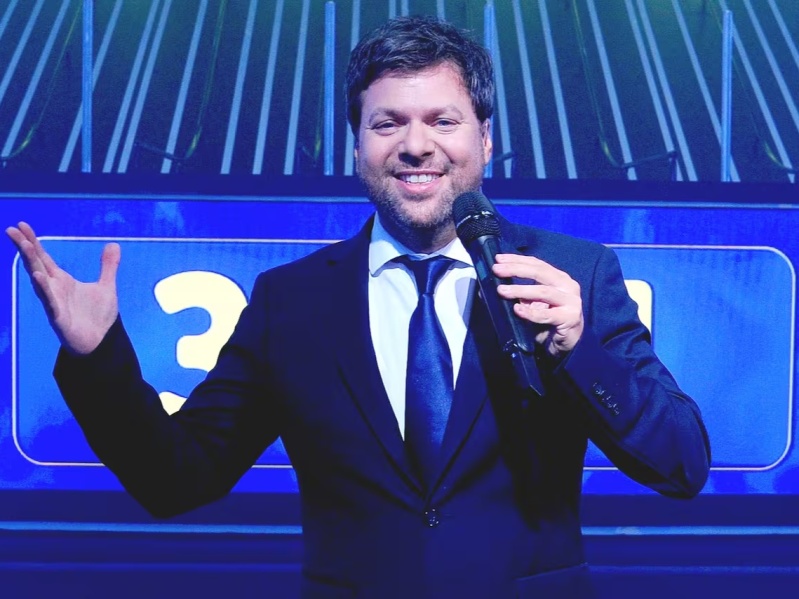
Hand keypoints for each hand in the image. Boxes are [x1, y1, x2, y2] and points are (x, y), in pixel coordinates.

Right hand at [6, 222, 119, 354]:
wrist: (101, 343)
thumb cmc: (98, 317)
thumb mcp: (107, 286)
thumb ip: (108, 266)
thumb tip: (114, 244)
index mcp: (62, 281)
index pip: (43, 257)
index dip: (33, 242)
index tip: (21, 225)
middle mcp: (54, 289)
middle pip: (36, 264)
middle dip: (25, 247)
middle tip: (12, 229)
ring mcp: (54, 303)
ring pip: (39, 280)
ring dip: (32, 263)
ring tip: (24, 246)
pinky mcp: (59, 318)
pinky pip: (50, 302)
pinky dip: (44, 289)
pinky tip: (38, 276)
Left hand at [492, 253, 583, 356]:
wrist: (566, 344)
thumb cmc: (548, 322)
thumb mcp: (533, 304)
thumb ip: (520, 294)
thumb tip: (493, 287)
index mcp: (559, 278)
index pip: (537, 264)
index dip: (517, 260)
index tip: (499, 258)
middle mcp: (567, 286)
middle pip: (540, 272)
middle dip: (516, 269)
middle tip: (497, 270)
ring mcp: (571, 301)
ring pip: (543, 292)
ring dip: (520, 290)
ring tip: (502, 291)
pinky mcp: (570, 318)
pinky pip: (547, 315)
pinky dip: (531, 312)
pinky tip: (517, 310)